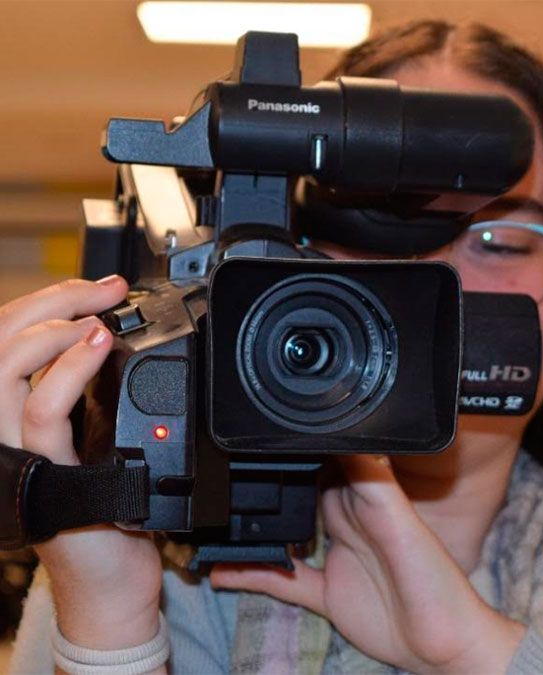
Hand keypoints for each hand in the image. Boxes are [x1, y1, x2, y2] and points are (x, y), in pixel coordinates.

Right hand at [0, 277, 162, 648]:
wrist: (114, 582)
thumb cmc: (108, 514)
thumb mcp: (97, 437)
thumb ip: (88, 394)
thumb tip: (108, 338)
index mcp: (11, 417)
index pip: (2, 342)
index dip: (41, 303)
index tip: (96, 286)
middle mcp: (0, 431)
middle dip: (48, 300)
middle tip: (103, 287)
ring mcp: (14, 452)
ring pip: (1, 366)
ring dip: (51, 325)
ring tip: (96, 312)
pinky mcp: (43, 475)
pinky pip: (41, 411)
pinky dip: (68, 368)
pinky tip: (98, 345)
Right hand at [210, 455, 526, 672]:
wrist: (444, 644)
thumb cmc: (437, 583)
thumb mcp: (402, 526)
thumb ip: (375, 486)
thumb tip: (352, 441)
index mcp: (371, 498)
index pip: (333, 461)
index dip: (304, 446)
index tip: (266, 433)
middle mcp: (352, 523)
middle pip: (304, 492)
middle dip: (269, 480)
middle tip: (225, 469)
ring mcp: (338, 558)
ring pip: (286, 535)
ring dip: (255, 529)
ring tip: (215, 520)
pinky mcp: (328, 593)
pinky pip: (281, 580)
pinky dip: (252, 574)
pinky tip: (220, 568)